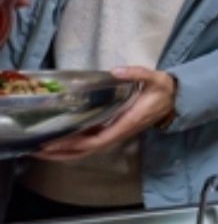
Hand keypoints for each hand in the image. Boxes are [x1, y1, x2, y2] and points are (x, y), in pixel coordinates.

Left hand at [36, 66, 175, 160]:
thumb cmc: (164, 90)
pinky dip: (74, 146)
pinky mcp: (114, 130)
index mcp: (127, 122)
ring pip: (88, 150)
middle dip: (62, 153)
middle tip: (36, 150)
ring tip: (42, 150)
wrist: (176, 100)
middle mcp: (120, 132)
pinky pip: (92, 143)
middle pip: (88, 150)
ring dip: (65, 152)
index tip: (54, 142)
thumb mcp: (155, 79)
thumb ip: (137, 73)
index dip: (75, 143)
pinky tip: (61, 142)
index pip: (98, 140)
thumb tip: (115, 71)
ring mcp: (117, 133)